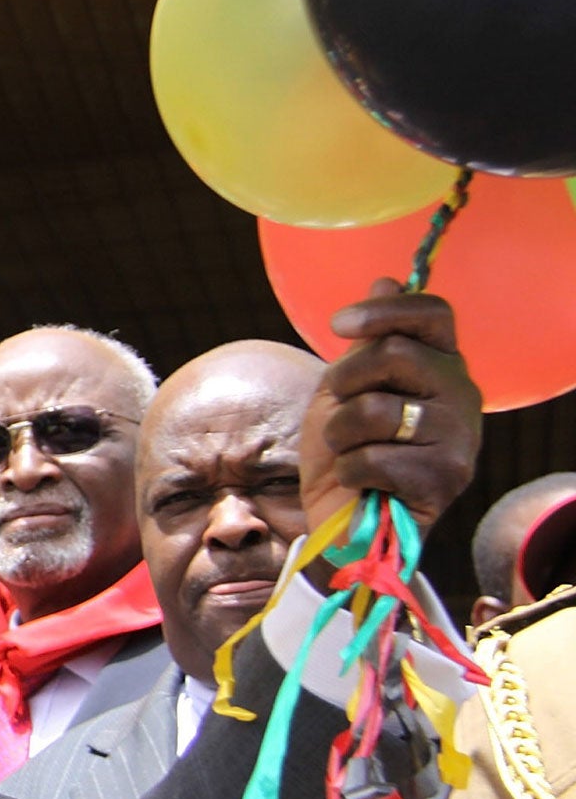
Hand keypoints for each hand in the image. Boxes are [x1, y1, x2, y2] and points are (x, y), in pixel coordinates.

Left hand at [299, 277, 481, 539]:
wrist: (343, 520)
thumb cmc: (345, 451)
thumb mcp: (345, 389)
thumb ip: (367, 341)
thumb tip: (384, 278)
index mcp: (440, 366)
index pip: (431, 314)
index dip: (384, 309)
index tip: (339, 324)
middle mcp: (461, 395)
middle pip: (394, 352)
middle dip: (344, 379)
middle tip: (338, 406)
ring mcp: (459, 438)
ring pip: (376, 409)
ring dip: (340, 432)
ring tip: (347, 450)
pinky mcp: (445, 479)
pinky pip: (374, 457)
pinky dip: (350, 470)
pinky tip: (362, 481)